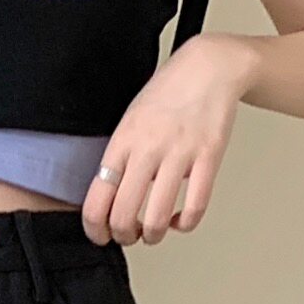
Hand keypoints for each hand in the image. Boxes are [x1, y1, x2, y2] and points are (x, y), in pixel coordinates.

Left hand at [83, 34, 255, 247]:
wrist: (209, 67)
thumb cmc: (168, 95)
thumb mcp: (131, 120)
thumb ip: (120, 158)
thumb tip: (109, 200)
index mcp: (124, 140)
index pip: (96, 198)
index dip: (95, 229)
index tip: (101, 235)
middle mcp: (148, 147)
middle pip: (123, 215)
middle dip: (123, 237)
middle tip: (129, 236)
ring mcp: (179, 153)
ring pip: (157, 218)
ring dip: (153, 236)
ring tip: (154, 232)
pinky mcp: (208, 158)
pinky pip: (194, 208)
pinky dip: (184, 224)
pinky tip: (179, 219)